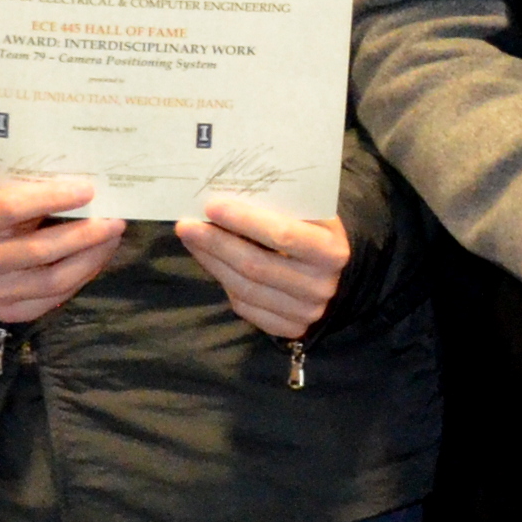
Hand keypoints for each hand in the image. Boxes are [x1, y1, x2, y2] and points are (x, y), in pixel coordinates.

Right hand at [0, 178, 124, 325]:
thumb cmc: (0, 214)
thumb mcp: (5, 193)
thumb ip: (32, 186)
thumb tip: (85, 178)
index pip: (10, 208)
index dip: (51, 198)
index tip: (88, 190)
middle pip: (38, 250)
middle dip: (84, 234)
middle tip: (115, 220)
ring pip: (53, 280)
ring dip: (91, 258)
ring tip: (112, 238)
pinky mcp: (9, 311)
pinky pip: (55, 299)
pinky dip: (82, 276)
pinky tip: (97, 257)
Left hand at [175, 193, 350, 340]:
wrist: (334, 271)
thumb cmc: (315, 230)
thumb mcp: (311, 212)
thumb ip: (280, 205)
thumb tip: (227, 193)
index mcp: (331, 251)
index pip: (283, 235)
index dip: (244, 221)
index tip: (211, 206)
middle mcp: (321, 286)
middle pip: (256, 265)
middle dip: (216, 243)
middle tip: (187, 225)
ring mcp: (306, 312)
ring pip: (245, 288)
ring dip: (212, 262)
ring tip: (192, 240)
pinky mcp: (289, 328)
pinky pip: (245, 306)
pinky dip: (222, 282)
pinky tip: (209, 261)